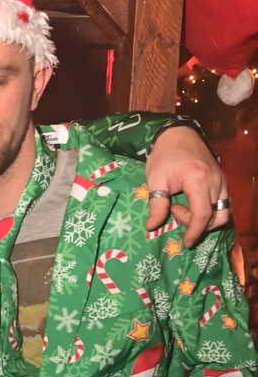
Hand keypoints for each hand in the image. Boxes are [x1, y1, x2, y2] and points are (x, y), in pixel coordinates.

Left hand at [144, 126, 229, 246]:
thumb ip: (156, 204)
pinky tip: (193, 205)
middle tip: (174, 211)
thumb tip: (152, 227)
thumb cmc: (164, 156)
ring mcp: (222, 180)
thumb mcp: (155, 179)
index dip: (194, 231)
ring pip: (223, 211)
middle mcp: (216, 181)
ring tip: (183, 208)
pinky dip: (211, 211)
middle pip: (215, 216)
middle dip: (196, 223)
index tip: (186, 242)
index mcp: (199, 180)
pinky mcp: (223, 180)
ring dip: (205, 219)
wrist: (177, 134)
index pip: (203, 214)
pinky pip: (223, 203)